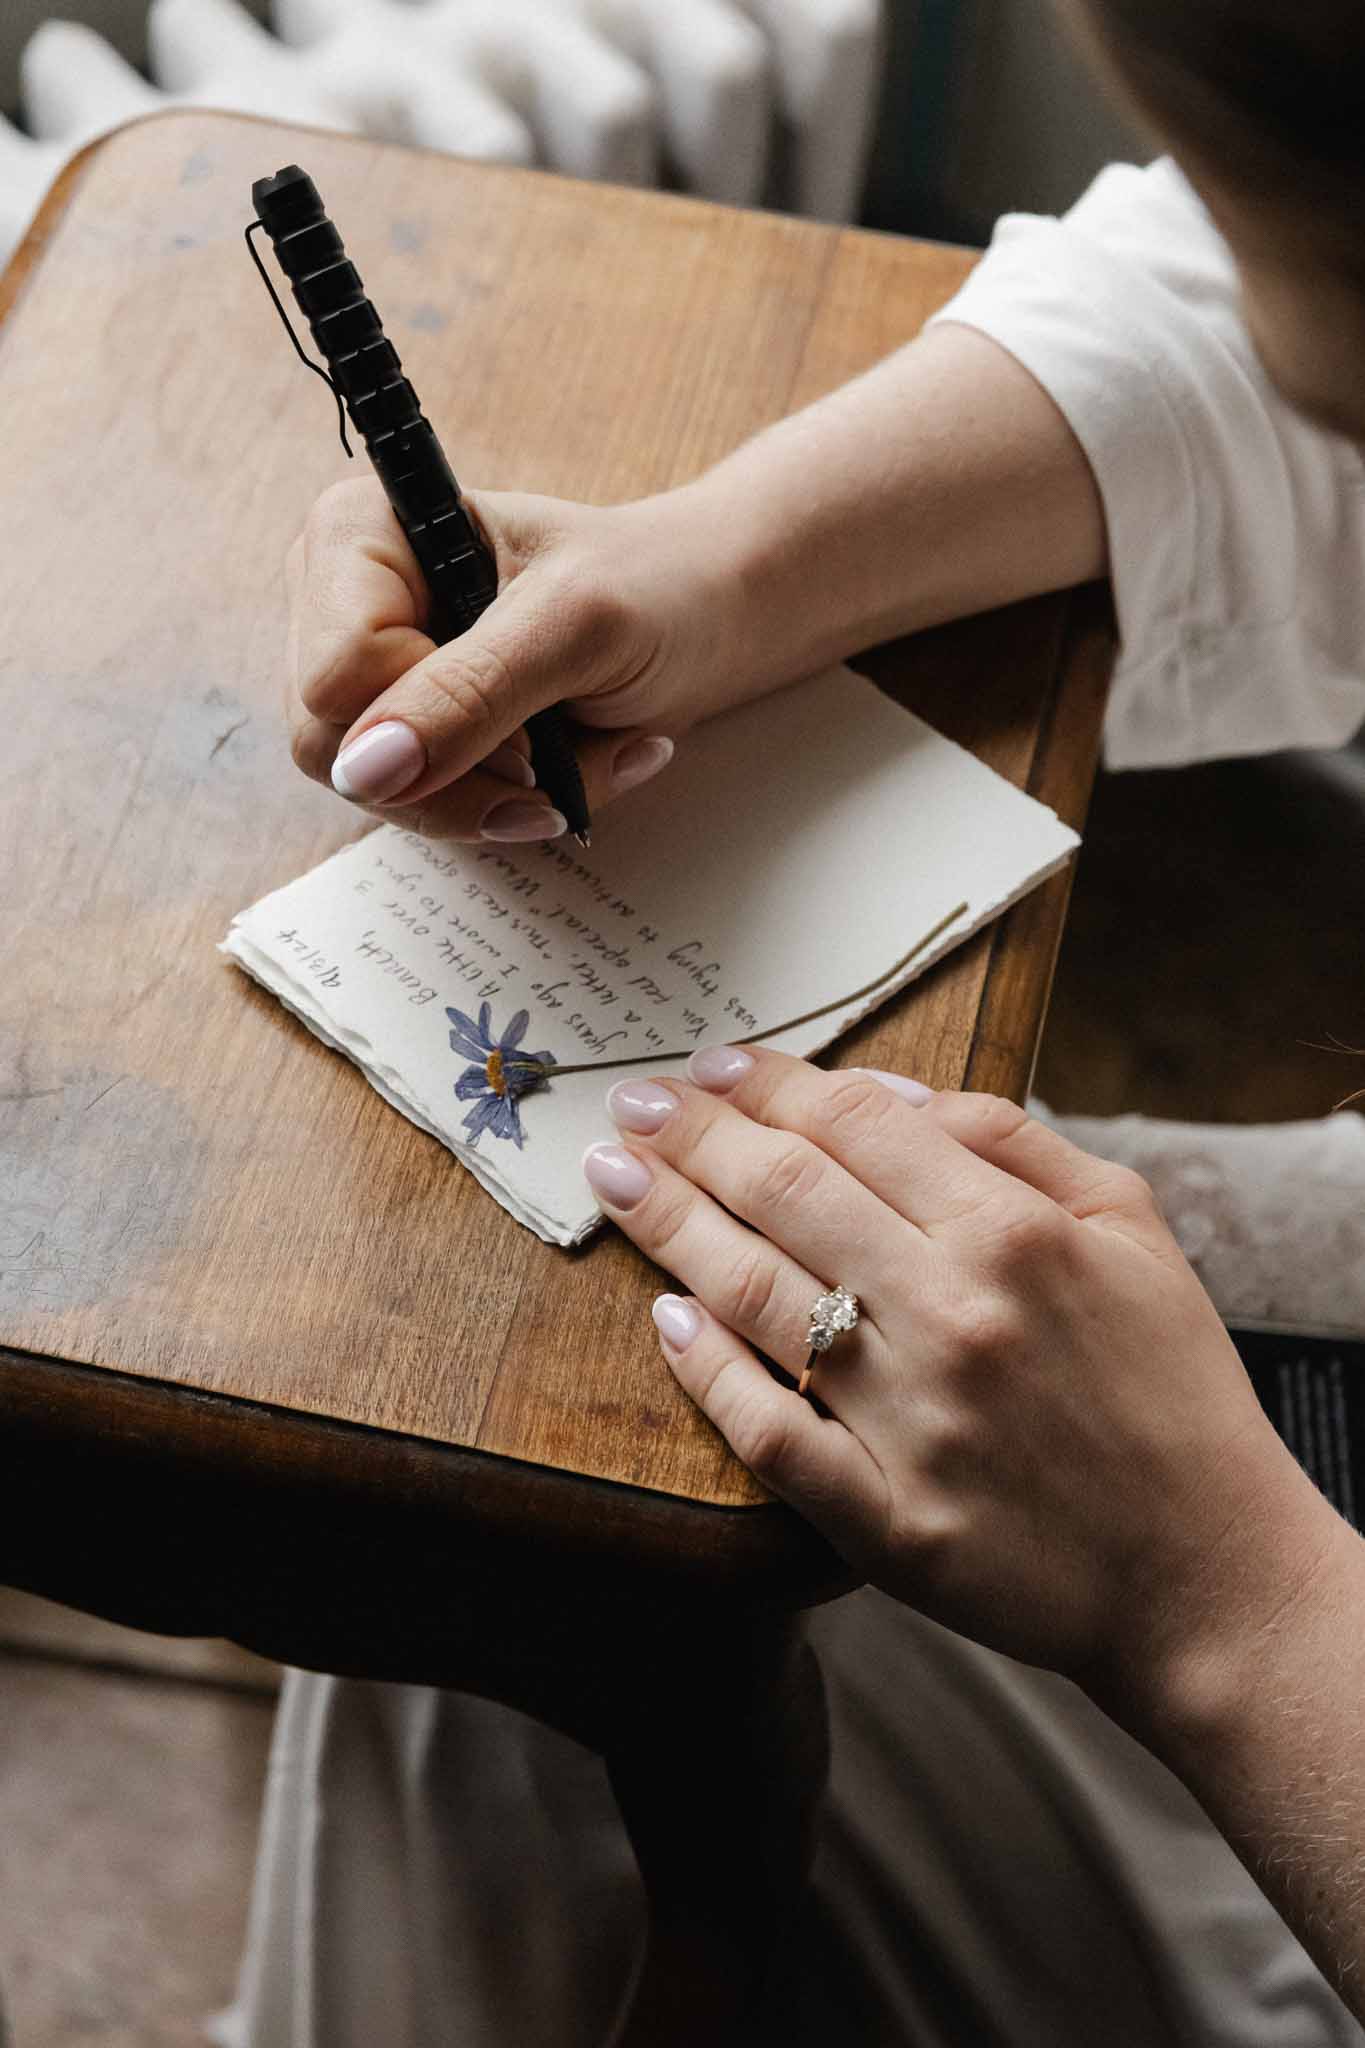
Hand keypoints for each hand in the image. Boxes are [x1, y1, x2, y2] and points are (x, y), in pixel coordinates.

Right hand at [284, 475, 766, 839]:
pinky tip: (565, 769)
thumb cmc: (651, 588)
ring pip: (377, 793)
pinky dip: (502, 804)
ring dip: (494, 796)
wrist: (703, 615)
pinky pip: (419, 805)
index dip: (428, 720)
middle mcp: (337, 600)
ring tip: (575, 759)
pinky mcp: (403, 728)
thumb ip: (469, 694)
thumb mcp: (572, 629)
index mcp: (357, 533)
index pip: (335, 677)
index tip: (527, 720)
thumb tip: (364, 770)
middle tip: (550, 757)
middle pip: (337, 749)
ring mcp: (366, 672)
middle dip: (463, 775)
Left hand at [582, 1052, 1334, 1708]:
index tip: (708, 1069)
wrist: (1206, 1571)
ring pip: (755, 1294)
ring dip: (669, 1226)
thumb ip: (1014, 1142)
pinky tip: (662, 1319)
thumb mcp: (1131, 1226)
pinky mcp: (884, 1516)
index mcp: (1015, 1233)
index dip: (766, 1086)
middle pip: (784, 1192)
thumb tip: (888, 1093)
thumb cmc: (1170, 1388)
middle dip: (692, 1137)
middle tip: (631, 1108)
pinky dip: (704, 1369)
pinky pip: (766, 1428)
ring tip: (615, 1181)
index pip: (854, 1125)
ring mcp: (910, 1419)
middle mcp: (953, 1314)